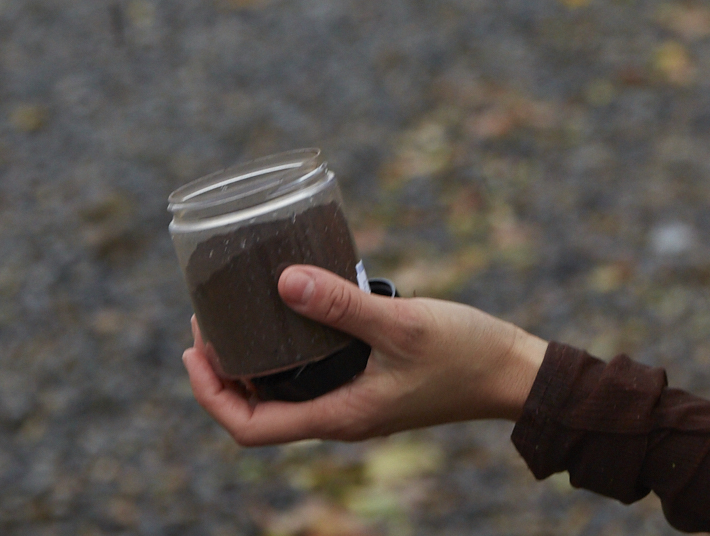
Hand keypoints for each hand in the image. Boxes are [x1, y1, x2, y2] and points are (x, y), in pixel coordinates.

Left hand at [182, 265, 549, 445]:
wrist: (513, 373)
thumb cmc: (464, 353)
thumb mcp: (400, 324)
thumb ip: (342, 306)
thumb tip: (284, 282)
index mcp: (338, 416)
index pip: (250, 427)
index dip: (211, 393)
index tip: (196, 348)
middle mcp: (340, 418)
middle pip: (257, 413)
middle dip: (223, 373)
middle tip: (208, 322)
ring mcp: (354, 405)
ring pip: (283, 396)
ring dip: (253, 362)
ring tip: (238, 314)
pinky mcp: (369, 387)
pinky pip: (310, 379)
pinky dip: (288, 353)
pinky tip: (294, 310)